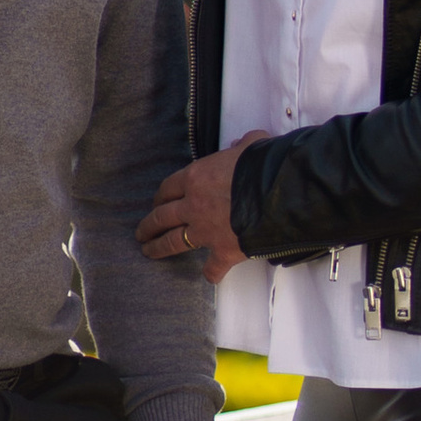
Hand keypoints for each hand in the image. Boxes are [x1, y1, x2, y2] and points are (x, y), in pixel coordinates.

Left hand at [138, 139, 255, 282]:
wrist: (278, 194)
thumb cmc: (262, 165)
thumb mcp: (251, 146)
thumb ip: (241, 145)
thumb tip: (240, 145)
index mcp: (196, 178)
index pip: (168, 188)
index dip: (160, 197)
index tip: (157, 203)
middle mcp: (193, 206)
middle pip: (162, 217)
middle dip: (149, 226)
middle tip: (141, 232)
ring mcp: (205, 231)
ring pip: (173, 242)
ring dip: (158, 248)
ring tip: (149, 252)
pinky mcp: (222, 251)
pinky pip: (212, 267)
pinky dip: (211, 273)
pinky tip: (210, 276)